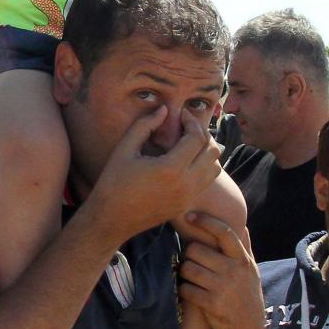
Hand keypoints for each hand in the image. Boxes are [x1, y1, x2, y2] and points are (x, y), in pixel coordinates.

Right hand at [86, 109, 223, 242]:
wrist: (112, 219)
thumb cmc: (114, 182)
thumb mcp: (125, 149)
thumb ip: (145, 125)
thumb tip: (164, 110)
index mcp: (171, 168)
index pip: (197, 137)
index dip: (192, 121)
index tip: (182, 114)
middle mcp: (185, 184)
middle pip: (213, 151)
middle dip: (203, 134)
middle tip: (187, 127)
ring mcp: (188, 197)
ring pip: (216, 167)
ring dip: (207, 152)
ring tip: (189, 144)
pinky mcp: (187, 205)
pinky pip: (206, 182)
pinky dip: (203, 167)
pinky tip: (185, 161)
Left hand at [177, 213, 263, 328]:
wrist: (247, 328)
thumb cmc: (245, 292)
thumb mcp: (250, 269)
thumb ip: (245, 247)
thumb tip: (242, 224)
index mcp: (242, 259)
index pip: (224, 232)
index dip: (205, 221)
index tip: (189, 215)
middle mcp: (233, 271)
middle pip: (195, 250)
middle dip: (189, 255)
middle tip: (191, 261)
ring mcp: (222, 287)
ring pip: (188, 269)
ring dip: (184, 272)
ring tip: (191, 277)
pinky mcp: (211, 303)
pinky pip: (186, 288)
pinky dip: (184, 289)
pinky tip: (190, 291)